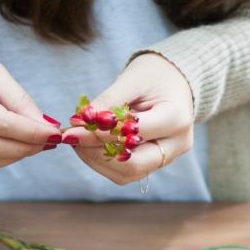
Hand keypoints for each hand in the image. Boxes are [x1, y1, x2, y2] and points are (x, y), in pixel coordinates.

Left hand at [65, 53, 193, 184]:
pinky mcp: (155, 163)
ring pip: (127, 174)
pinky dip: (103, 161)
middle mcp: (176, 144)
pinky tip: (88, 145)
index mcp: (177, 119)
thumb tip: (79, 122)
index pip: (132, 134)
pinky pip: (126, 172)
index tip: (72, 128)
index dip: (99, 134)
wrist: (175, 81)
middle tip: (72, 137)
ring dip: (96, 160)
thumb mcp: (132, 80)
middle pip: (133, 165)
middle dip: (97, 154)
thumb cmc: (155, 75)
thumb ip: (108, 102)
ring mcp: (168, 157)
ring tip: (78, 139)